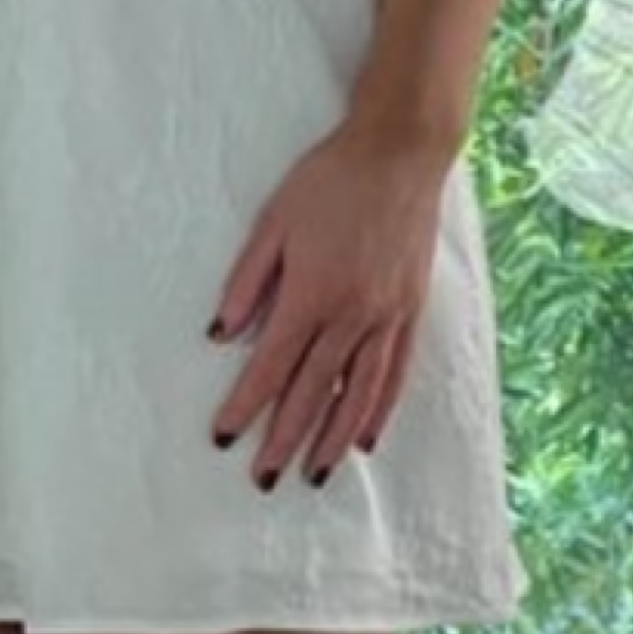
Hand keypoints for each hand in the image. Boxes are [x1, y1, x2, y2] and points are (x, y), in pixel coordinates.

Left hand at [209, 121, 449, 488]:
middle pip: (312, 393)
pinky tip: (364, 438)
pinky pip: (394, 375)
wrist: (402, 154)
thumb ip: (247, 282)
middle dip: (285, 440)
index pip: (270, 367)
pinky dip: (378, 411)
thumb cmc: (328, 182)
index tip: (224, 438)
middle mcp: (353, 316)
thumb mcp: (273, 222)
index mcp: (312, 294)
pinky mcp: (412, 312)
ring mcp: (388, 318)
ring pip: (357, 395)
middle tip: (263, 479)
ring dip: (332, 439)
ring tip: (314, 475)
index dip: (245, 406)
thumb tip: (220, 335)